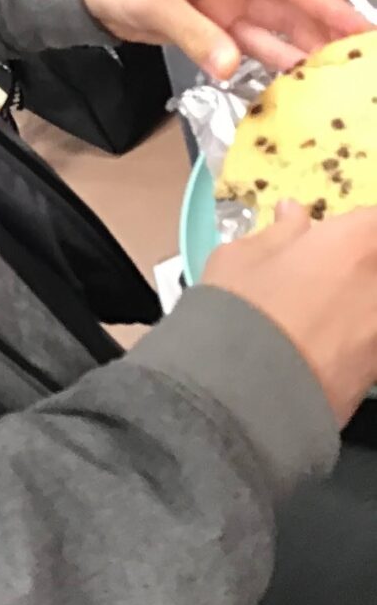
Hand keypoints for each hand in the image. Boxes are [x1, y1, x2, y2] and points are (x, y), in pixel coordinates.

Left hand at [78, 0, 368, 79]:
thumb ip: (194, 33)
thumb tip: (231, 65)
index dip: (327, 3)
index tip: (360, 28)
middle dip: (328, 26)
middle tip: (361, 58)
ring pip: (280, 24)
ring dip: (308, 47)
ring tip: (341, 76)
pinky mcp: (219, 22)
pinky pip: (255, 41)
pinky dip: (277, 59)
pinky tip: (302, 79)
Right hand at [204, 201, 376, 424]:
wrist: (247, 390)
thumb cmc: (241, 305)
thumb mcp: (242, 255)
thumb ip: (279, 233)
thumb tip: (295, 214)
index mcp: (356, 242)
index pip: (374, 219)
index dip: (357, 228)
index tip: (333, 237)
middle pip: (376, 265)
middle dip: (359, 267)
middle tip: (327, 275)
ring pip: (372, 304)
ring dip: (358, 304)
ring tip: (324, 316)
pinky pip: (370, 339)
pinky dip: (357, 337)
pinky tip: (324, 347)